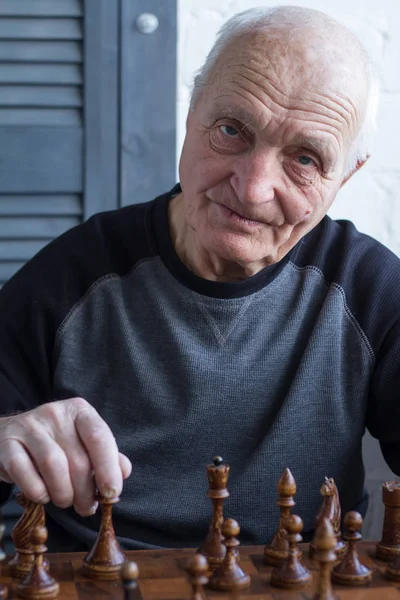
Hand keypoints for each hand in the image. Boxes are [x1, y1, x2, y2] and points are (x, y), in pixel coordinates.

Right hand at [0, 398, 131, 515]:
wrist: (8, 436)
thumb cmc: (55, 443)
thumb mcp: (82, 443)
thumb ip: (106, 456)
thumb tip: (123, 471)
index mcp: (79, 411)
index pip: (99, 436)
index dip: (109, 467)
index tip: (112, 492)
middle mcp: (55, 413)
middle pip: (78, 459)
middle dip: (86, 492)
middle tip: (86, 507)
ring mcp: (29, 426)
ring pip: (54, 466)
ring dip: (63, 493)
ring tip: (65, 501)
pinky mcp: (7, 444)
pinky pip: (25, 474)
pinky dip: (38, 492)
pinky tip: (43, 495)